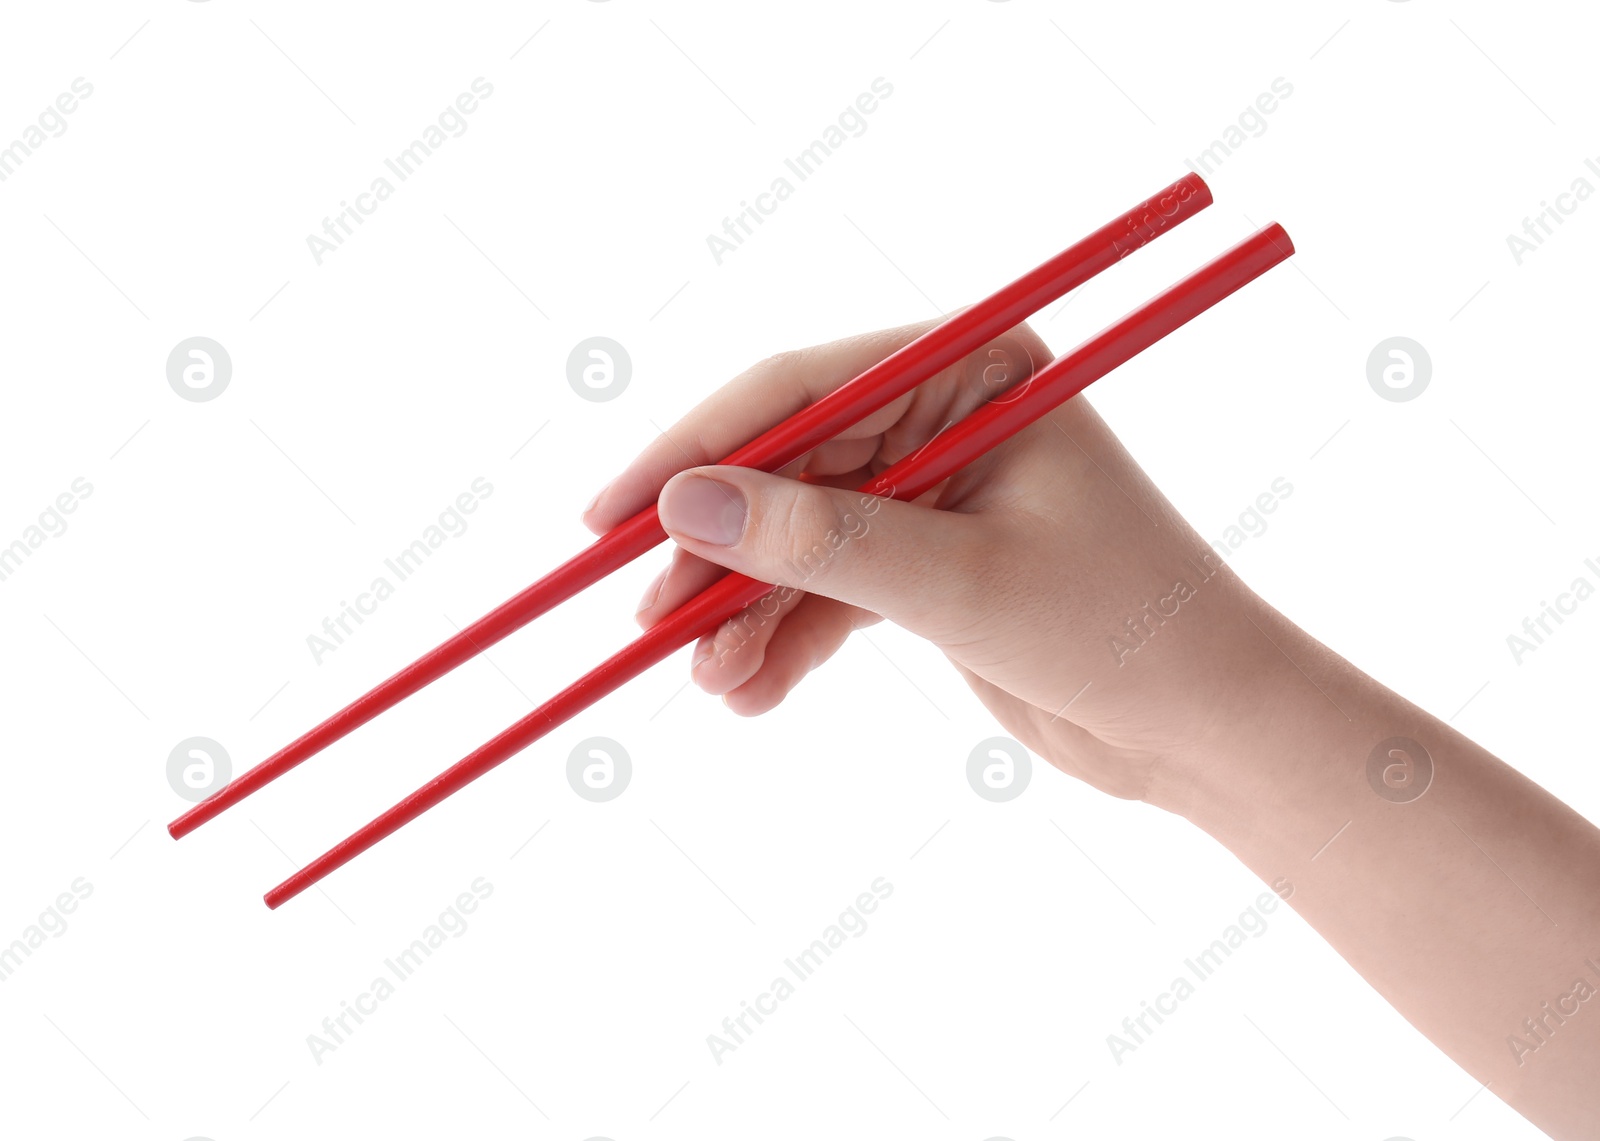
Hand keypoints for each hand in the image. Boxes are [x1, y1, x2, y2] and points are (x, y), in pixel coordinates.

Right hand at [582, 317, 1276, 807]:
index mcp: (977, 369)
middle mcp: (947, 414)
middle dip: (717, 553)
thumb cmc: (1124, 630)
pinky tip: (753, 694)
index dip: (695, 448)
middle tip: (650, 622)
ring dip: (745, 613)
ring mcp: (932, 491)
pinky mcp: (925, 564)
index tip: (611, 515)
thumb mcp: (964, 584)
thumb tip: (685, 504)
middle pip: (785, 466)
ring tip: (712, 683)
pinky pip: (829, 591)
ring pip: (798, 538)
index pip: (801, 388)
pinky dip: (787, 642)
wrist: (1206, 730)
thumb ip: (823, 542)